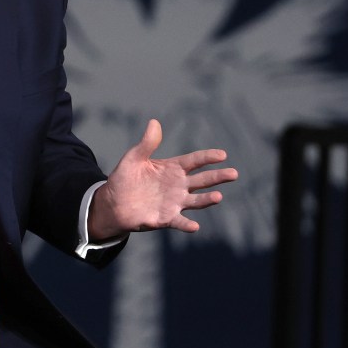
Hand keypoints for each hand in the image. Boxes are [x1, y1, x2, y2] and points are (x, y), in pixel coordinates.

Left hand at [88, 119, 238, 239]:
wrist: (113, 202)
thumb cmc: (125, 178)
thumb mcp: (134, 158)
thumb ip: (147, 143)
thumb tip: (154, 122)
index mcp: (172, 169)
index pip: (194, 161)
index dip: (207, 157)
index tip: (222, 154)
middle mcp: (178, 186)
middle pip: (202, 180)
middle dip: (218, 177)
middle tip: (234, 173)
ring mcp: (174, 203)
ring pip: (196, 201)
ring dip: (207, 200)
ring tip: (218, 197)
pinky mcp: (165, 218)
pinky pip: (179, 222)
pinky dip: (187, 224)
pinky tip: (194, 226)